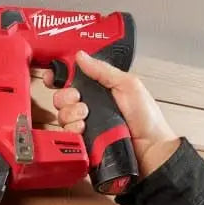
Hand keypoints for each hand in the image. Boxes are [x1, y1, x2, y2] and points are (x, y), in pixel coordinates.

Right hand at [44, 51, 180, 179]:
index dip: (59, 76)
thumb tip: (81, 56)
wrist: (150, 148)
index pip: (72, 79)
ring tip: (87, 116)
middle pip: (62, 97)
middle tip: (79, 99)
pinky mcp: (83, 142)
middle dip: (66, 97)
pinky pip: (67, 134)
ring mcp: (86, 125)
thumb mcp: (128, 85)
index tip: (53, 76)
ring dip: (71, 114)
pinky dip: (72, 130)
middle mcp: (90, 106)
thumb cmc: (147, 118)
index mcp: (99, 89)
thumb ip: (103, 70)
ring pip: (62, 115)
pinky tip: (83, 130)